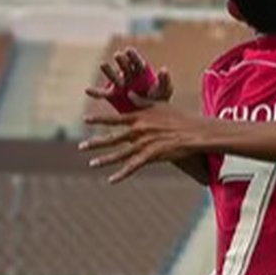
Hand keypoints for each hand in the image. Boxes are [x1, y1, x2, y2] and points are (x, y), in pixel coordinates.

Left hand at [80, 104, 210, 182]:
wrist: (194, 131)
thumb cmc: (179, 116)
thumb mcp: (160, 105)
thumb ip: (142, 101)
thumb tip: (130, 94)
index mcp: (139, 117)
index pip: (115, 118)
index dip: (99, 119)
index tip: (85, 119)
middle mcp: (139, 130)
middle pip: (113, 137)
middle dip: (96, 143)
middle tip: (81, 146)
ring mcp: (144, 144)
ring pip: (120, 153)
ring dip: (105, 159)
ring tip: (91, 164)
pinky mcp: (151, 155)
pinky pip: (133, 166)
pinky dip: (122, 174)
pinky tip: (111, 180)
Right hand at [85, 48, 172, 109]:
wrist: (152, 114)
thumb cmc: (160, 99)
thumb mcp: (164, 91)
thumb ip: (165, 80)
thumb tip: (163, 69)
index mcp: (141, 71)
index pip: (136, 61)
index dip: (132, 56)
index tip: (129, 51)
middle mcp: (128, 74)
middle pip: (123, 66)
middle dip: (121, 60)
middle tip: (118, 56)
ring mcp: (119, 84)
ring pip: (112, 76)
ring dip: (108, 70)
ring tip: (103, 65)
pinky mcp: (113, 95)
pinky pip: (102, 93)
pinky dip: (95, 92)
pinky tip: (87, 90)